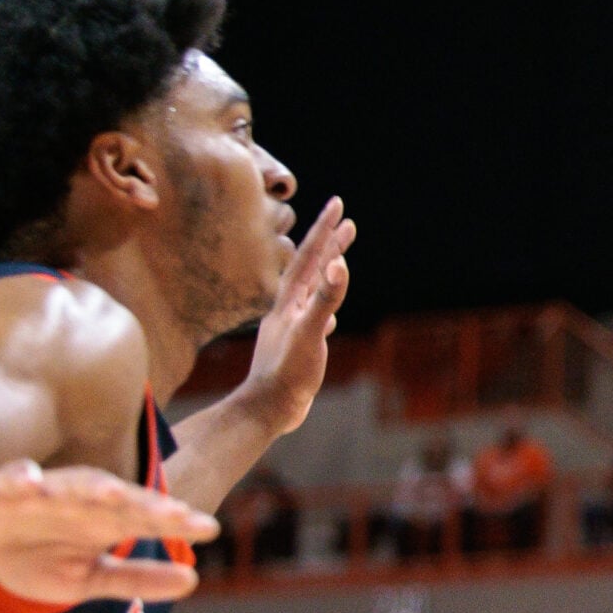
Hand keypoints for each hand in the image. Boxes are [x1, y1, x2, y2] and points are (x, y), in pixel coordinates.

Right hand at [0, 459, 219, 605]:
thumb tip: (193, 580)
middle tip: (177, 513)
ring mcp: (40, 493)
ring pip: (70, 486)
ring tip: (113, 493)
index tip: (209, 529)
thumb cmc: (35, 554)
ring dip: (91, 488)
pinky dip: (19, 478)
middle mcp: (79, 501)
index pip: (146, 518)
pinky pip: (9, 481)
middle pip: (118, 499)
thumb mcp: (86, 577)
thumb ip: (136, 578)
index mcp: (103, 521)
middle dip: (145, 504)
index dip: (175, 522)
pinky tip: (30, 480)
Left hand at [233, 196, 356, 434]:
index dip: (325, 230)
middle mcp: (290, 307)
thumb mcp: (309, 333)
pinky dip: (326, 305)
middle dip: (328, 242)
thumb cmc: (286, 372)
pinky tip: (331, 312)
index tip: (338, 204)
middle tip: (345, 218)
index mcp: (291, 300)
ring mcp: (294, 325)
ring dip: (327, 270)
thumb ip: (325, 299)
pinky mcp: (299, 345)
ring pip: (313, 289)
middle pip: (312, 267)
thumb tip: (339, 265)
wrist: (268, 408)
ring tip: (340, 256)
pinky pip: (316, 316)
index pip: (311, 256)